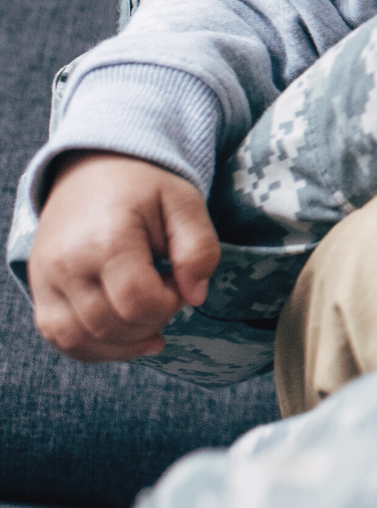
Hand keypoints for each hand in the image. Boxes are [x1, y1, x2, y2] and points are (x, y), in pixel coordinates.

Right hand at [27, 151, 217, 361]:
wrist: (93, 168)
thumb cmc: (144, 186)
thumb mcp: (185, 203)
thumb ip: (200, 249)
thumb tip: (195, 296)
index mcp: (106, 239)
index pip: (139, 303)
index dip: (169, 304)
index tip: (177, 281)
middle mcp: (66, 264)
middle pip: (111, 326)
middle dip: (150, 322)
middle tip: (163, 292)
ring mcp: (45, 279)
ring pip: (80, 341)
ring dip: (122, 344)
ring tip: (147, 319)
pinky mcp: (38, 290)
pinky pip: (59, 338)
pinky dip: (92, 347)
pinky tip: (122, 336)